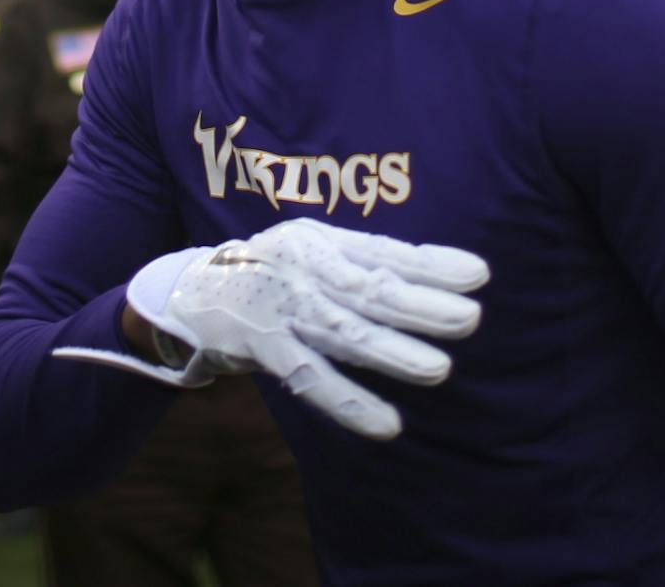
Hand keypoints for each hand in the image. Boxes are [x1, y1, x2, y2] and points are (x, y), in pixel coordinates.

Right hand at [61, 218, 488, 440]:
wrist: (184, 292)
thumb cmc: (265, 273)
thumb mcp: (307, 253)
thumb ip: (359, 264)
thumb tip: (435, 276)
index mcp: (315, 240)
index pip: (382, 251)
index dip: (431, 263)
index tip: (480, 273)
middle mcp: (299, 268)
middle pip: (367, 288)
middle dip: (421, 304)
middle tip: (471, 318)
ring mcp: (278, 308)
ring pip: (342, 333)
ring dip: (392, 353)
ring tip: (439, 370)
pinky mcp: (260, 348)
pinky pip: (308, 379)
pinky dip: (348, 403)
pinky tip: (386, 425)